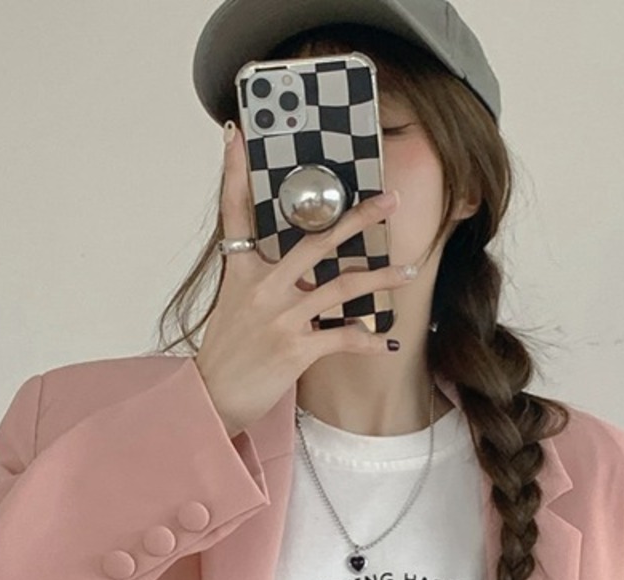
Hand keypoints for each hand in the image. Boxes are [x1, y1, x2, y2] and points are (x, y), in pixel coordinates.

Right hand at [194, 122, 419, 438]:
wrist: (212, 398)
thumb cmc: (228, 353)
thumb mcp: (234, 305)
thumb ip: (262, 279)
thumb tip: (299, 266)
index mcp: (241, 272)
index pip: (235, 213)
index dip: (235, 174)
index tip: (238, 137)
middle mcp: (261, 288)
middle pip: (313, 242)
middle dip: (356, 219)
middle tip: (389, 201)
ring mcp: (279, 318)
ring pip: (340, 287)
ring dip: (381, 278)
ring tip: (410, 270)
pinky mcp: (294, 350)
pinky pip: (341, 338)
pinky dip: (367, 340)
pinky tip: (386, 342)